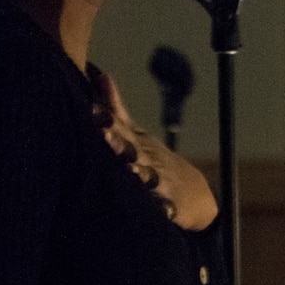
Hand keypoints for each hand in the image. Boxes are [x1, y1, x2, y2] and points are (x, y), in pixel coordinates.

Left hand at [98, 73, 217, 231]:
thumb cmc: (152, 158)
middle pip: (133, 150)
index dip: (107, 120)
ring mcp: (160, 182)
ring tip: (132, 170)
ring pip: (149, 177)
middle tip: (105, 135)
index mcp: (136, 142)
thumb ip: (116, 108)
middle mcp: (147, 159)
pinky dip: (165, 208)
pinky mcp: (171, 206)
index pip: (120, 129)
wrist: (192, 191)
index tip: (91, 110)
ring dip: (141, 173)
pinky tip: (161, 209)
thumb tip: (100, 75)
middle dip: (119, 143)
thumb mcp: (136, 133)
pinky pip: (168, 208)